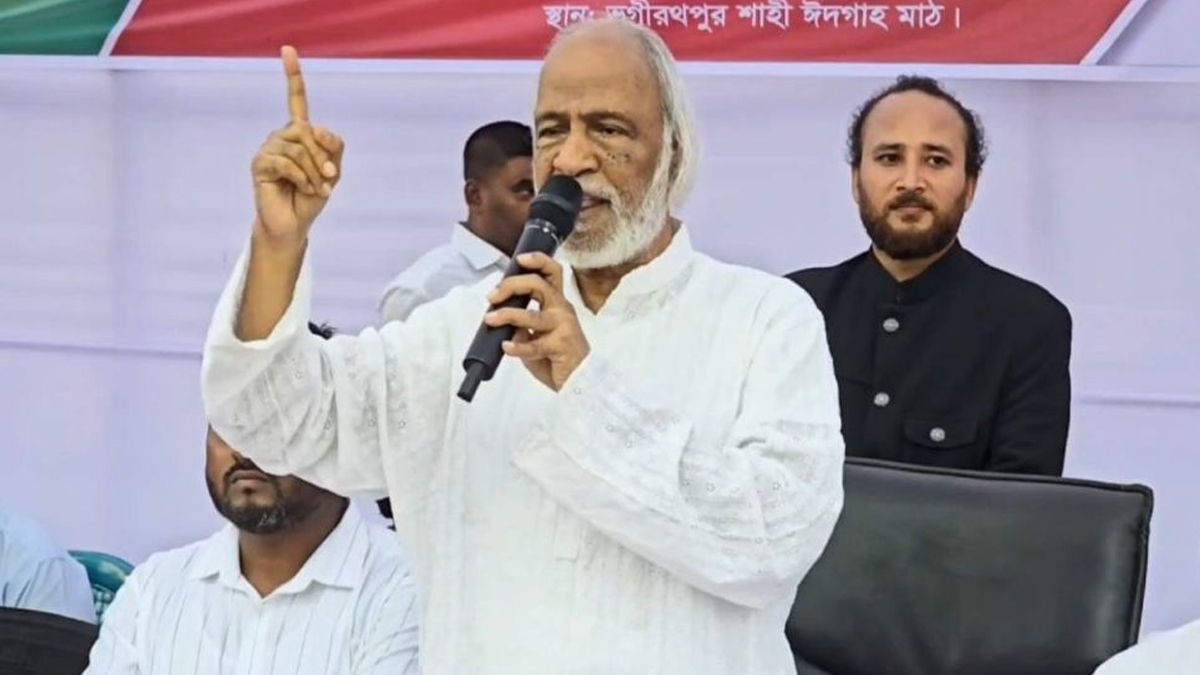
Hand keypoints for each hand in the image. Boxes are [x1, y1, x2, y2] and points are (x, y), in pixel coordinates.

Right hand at [250, 45, 344, 248]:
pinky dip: (302, 178)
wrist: (294, 223)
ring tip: (317, 188)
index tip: (288, 49)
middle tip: (330, 177)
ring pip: (298, 148)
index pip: (297, 100)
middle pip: (307, 130)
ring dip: (314, 171)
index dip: (293, 75)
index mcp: (300, 133)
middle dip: (323, 155)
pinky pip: (287, 162)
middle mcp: (281, 135)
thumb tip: (315, 131)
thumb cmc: (312, 196)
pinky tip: (305, 189)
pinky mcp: (260, 164)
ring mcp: (269, 148)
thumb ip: (333, 147)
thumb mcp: (334, 170)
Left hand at [484, 253, 590, 391]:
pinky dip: (517, 346)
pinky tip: (506, 348)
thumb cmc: (558, 358)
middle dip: (511, 285)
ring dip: (507, 315)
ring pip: (532, 314)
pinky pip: (533, 344)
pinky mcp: (560, 345)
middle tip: (493, 296)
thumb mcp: (537, 337)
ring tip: (491, 320)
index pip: (552, 272)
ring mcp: (563, 326)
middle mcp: (562, 309)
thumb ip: (523, 326)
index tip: (519, 259)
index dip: (537, 260)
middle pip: (537, 284)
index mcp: (557, 303)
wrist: (581, 382)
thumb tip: (506, 322)